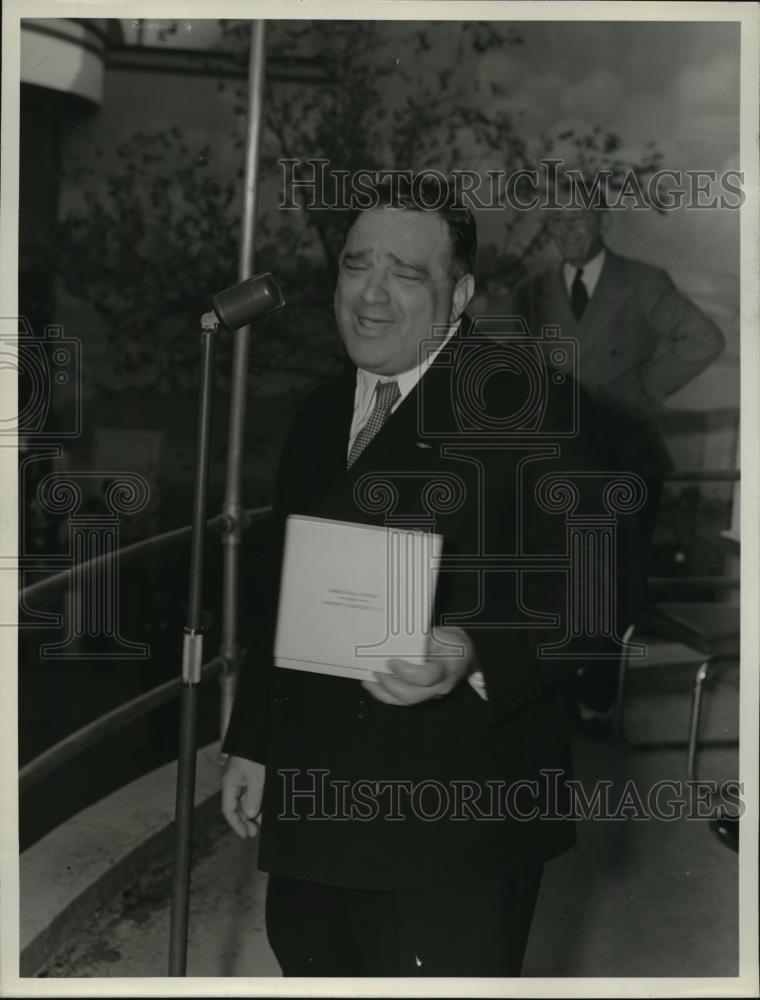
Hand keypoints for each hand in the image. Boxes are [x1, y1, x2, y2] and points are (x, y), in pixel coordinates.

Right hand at [222, 754, 265, 838]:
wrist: (259, 734)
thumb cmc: (254, 753)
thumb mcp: (256, 778)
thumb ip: (253, 797)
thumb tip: (251, 814)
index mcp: (230, 783)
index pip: (228, 809)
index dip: (236, 824)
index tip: (246, 834)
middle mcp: (234, 782)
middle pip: (237, 806)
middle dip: (245, 820)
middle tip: (254, 831)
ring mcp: (242, 777)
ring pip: (246, 799)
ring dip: (253, 811)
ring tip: (262, 821)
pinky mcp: (251, 773)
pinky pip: (252, 791)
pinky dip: (257, 800)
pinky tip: (264, 807)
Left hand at [361, 626, 475, 705]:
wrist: (462, 655)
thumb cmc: (451, 642)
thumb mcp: (440, 635)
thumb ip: (421, 639)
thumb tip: (395, 640)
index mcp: (447, 667)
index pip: (427, 676)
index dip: (406, 672)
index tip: (391, 661)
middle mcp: (440, 685)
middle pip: (413, 695)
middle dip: (390, 685)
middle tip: (376, 671)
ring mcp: (432, 694)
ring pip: (405, 702)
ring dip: (383, 692)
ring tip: (369, 680)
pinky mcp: (423, 696)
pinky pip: (402, 701)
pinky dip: (385, 694)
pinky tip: (373, 685)